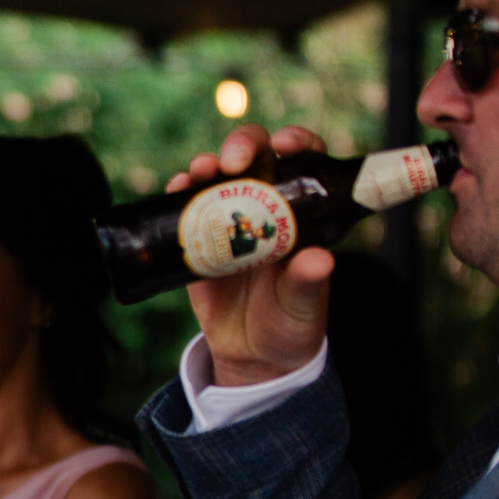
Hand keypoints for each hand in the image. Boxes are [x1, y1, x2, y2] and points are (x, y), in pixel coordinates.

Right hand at [166, 124, 334, 386]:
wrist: (251, 355)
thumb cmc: (289, 326)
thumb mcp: (303, 307)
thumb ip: (309, 284)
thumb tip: (320, 260)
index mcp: (302, 215)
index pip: (304, 163)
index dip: (296, 143)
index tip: (286, 146)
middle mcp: (266, 208)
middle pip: (257, 157)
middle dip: (244, 145)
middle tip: (234, 160)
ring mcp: (230, 220)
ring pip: (219, 174)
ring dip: (208, 163)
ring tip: (200, 171)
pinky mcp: (200, 239)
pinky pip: (186, 205)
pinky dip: (179, 190)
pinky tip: (177, 187)